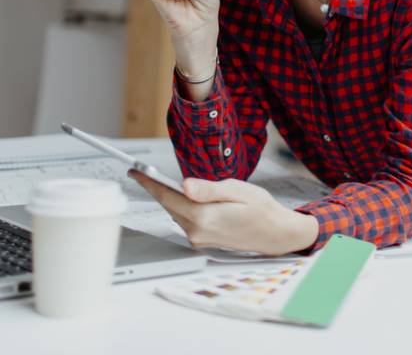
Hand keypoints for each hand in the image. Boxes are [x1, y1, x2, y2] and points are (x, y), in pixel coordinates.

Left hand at [129, 171, 318, 255]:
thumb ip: (208, 189)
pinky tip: (183, 197)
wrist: (276, 234)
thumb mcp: (237, 191)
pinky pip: (185, 219)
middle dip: (156, 188)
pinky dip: (180, 206)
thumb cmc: (261, 209)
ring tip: (159, 181)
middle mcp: (197, 232)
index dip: (149, 183)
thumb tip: (184, 185)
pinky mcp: (202, 240)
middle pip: (169, 205)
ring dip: (169, 197)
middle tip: (142, 172)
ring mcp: (199, 238)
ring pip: (176, 212)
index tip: (134, 171)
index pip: (168, 197)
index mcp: (204, 217)